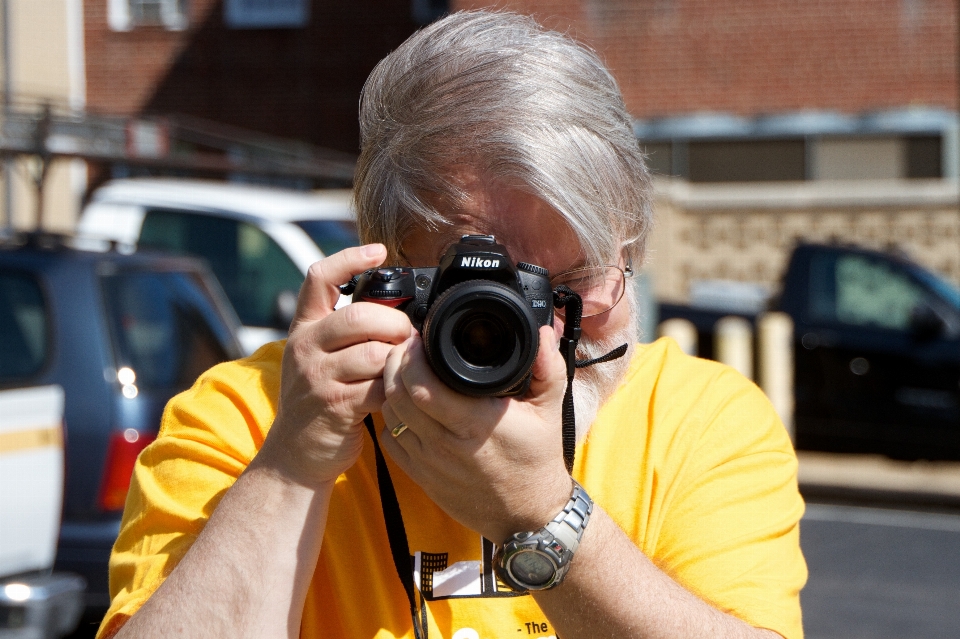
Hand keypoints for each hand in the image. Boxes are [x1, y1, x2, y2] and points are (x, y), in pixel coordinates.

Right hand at [257, 244, 414, 487]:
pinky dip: (397, 389)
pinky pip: (380, 386)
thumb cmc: (318, 402)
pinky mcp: (335, 405)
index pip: (318, 278)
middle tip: (407, 338)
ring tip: (403, 368)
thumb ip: (344, 332)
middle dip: (396, 324)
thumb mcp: (317, 359)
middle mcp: (305, 347)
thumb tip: (396, 306)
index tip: (378, 251)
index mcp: (303, 329)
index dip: (350, 258)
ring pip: (375, 352)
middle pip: (361, 315)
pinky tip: (396, 393)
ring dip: (399, 360)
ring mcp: (318, 376)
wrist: (295, 456)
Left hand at [379, 325, 572, 542]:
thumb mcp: (550, 410)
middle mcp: (445, 444)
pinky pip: (389, 440)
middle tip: (404, 347)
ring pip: (388, 415)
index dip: (411, 357)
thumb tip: (541, 333)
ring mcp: (428, 462)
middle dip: (394, 364)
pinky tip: (404, 404)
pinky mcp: (420, 476)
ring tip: (403, 370)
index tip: (418, 338)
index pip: (422, 385)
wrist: (527, 515)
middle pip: (397, 395)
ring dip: (389, 388)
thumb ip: (548, 368)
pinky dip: (390, 417)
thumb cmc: (537, 460)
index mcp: (474, 423)